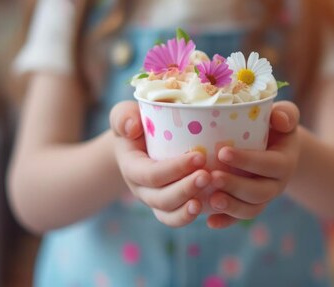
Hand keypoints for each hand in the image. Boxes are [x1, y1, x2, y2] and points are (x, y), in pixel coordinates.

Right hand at [110, 101, 211, 226]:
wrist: (136, 143)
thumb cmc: (135, 125)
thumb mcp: (124, 115)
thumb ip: (123, 117)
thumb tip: (132, 127)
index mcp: (131, 167)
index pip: (151, 174)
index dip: (174, 169)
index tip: (199, 156)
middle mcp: (141, 189)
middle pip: (161, 198)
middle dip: (185, 189)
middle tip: (207, 176)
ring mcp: (154, 201)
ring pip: (169, 213)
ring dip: (188, 208)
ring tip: (210, 196)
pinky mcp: (167, 207)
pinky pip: (175, 219)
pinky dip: (190, 216)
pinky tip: (209, 206)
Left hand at [207, 101, 300, 228]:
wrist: (274, 146)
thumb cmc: (273, 125)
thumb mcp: (284, 116)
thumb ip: (286, 114)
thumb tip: (279, 119)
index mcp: (284, 162)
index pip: (269, 164)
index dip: (248, 160)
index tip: (223, 152)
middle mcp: (276, 184)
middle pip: (260, 192)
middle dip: (236, 186)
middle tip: (213, 177)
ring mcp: (263, 198)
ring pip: (251, 209)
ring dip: (231, 207)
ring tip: (211, 199)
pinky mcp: (249, 206)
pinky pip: (239, 219)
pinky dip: (226, 221)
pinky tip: (210, 221)